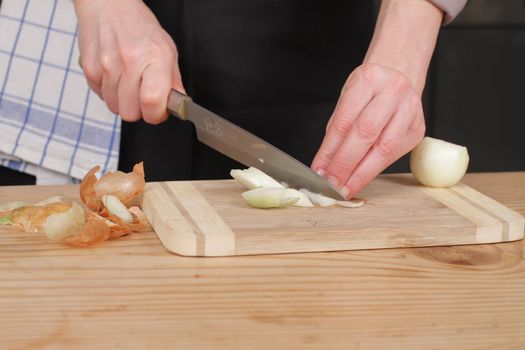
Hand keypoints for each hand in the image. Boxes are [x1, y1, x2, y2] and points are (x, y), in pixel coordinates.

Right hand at [74, 0, 183, 123]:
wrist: (108, 6)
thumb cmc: (140, 27)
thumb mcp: (167, 50)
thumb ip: (174, 81)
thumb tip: (179, 104)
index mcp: (154, 58)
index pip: (152, 102)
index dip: (156, 114)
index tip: (158, 110)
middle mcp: (130, 62)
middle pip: (130, 113)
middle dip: (139, 110)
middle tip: (143, 96)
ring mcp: (107, 66)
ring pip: (114, 108)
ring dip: (123, 101)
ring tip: (128, 82)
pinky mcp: (89, 69)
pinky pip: (101, 97)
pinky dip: (109, 92)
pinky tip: (115, 76)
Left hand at [311, 63, 424, 198]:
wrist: (399, 78)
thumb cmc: (368, 92)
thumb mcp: (347, 101)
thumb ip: (336, 131)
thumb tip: (323, 166)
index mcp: (368, 79)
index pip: (345, 120)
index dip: (330, 149)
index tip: (319, 170)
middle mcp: (393, 91)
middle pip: (366, 133)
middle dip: (345, 163)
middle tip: (331, 183)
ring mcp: (410, 110)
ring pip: (384, 148)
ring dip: (361, 173)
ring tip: (344, 188)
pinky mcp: (417, 129)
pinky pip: (394, 154)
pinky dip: (373, 170)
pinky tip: (360, 180)